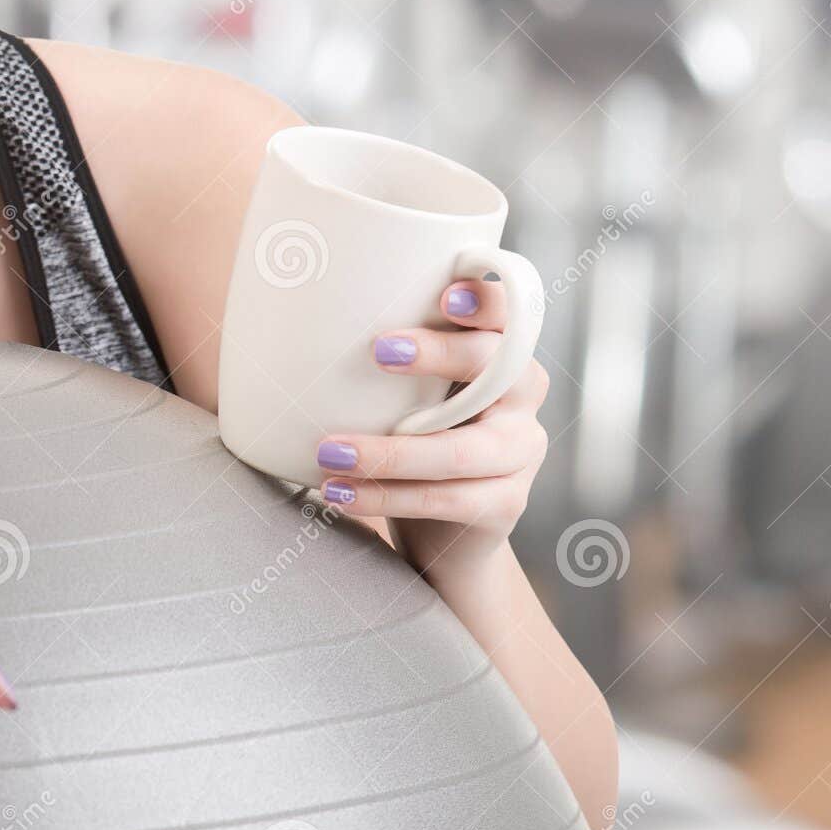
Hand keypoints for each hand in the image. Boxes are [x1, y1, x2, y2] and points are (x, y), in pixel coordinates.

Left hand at [313, 279, 549, 580]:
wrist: (443, 534)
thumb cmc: (415, 438)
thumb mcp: (409, 391)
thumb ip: (392, 360)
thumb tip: (307, 326)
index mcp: (504, 353)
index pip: (510, 315)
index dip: (486, 302)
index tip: (443, 295)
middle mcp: (523, 397)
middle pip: (496, 369)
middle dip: (439, 355)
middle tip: (378, 352)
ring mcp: (521, 452)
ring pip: (461, 450)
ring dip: (390, 452)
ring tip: (330, 453)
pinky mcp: (506, 504)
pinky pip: (445, 498)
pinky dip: (387, 496)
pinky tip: (342, 493)